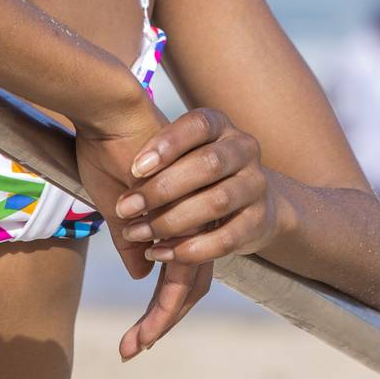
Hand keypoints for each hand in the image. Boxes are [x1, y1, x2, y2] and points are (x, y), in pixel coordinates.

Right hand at [75, 102, 214, 359]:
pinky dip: (162, 304)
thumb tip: (144, 273)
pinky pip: (179, 273)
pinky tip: (147, 327)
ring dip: (161, 320)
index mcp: (175, 211)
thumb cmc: (111, 147)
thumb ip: (132, 237)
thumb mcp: (117, 202)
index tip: (138, 333)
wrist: (113, 111)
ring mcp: (187, 218)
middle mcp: (187, 217)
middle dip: (164, 318)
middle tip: (136, 348)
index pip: (178, 265)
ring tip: (137, 346)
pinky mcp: (181, 219)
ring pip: (185, 283)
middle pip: (188, 280)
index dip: (161, 300)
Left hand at [112, 106, 279, 265]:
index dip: (168, 144)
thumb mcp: (178, 153)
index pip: (198, 126)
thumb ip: (154, 163)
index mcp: (220, 126)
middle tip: (125, 208)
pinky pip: (226, 239)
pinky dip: (190, 249)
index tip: (134, 168)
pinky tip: (160, 253)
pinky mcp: (258, 220)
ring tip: (136, 233)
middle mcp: (243, 149)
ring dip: (172, 222)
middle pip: (208, 165)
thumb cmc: (197, 169)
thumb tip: (120, 184)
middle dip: (163, 189)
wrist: (250, 194)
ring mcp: (255, 184)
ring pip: (217, 203)